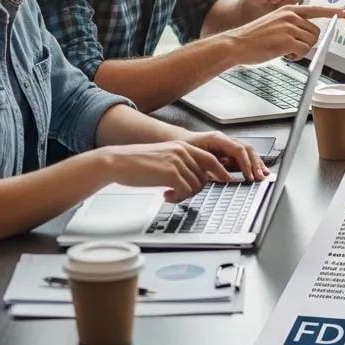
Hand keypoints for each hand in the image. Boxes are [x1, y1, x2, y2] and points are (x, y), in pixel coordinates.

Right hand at [99, 140, 237, 202]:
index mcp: (183, 146)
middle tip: (180, 194)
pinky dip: (177, 198)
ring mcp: (178, 162)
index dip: (220, 171)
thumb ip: (180, 163)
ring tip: (169, 195)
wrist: (118, 161)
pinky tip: (165, 196)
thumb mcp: (164, 157)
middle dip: (195, 189)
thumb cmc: (137, 162)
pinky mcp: (170, 173)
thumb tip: (193, 178)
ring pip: (195, 185)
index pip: (210, 159)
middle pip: (204, 176)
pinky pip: (185, 191)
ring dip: (184, 195)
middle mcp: (183, 152)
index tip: (226, 180)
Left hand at [179, 130, 268, 181]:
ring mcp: (228, 144)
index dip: (245, 163)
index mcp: (217, 139)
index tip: (249, 176)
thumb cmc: (185, 149)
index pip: (238, 150)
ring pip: (248, 151)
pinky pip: (243, 155)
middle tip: (260, 177)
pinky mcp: (228, 150)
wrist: (179, 141)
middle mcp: (225, 140)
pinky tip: (257, 171)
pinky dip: (252, 163)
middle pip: (247, 149)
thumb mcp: (195, 159)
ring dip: (257, 163)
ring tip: (264, 174)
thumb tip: (226, 177)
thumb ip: (210, 167)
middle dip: (255, 164)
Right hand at [227, 5, 344, 63]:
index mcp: (288, 9)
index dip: (333, 11)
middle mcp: (291, 15)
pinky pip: (304, 51)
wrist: (236, 44)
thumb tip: (309, 35)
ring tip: (284, 50)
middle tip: (291, 47)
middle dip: (308, 42)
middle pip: (316, 32)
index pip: (316, 9)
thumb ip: (292, 24)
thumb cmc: (254, 37)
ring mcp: (289, 27)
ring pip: (311, 42)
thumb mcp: (275, 22)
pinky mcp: (287, 40)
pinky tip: (283, 55)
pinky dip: (296, 57)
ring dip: (301, 50)